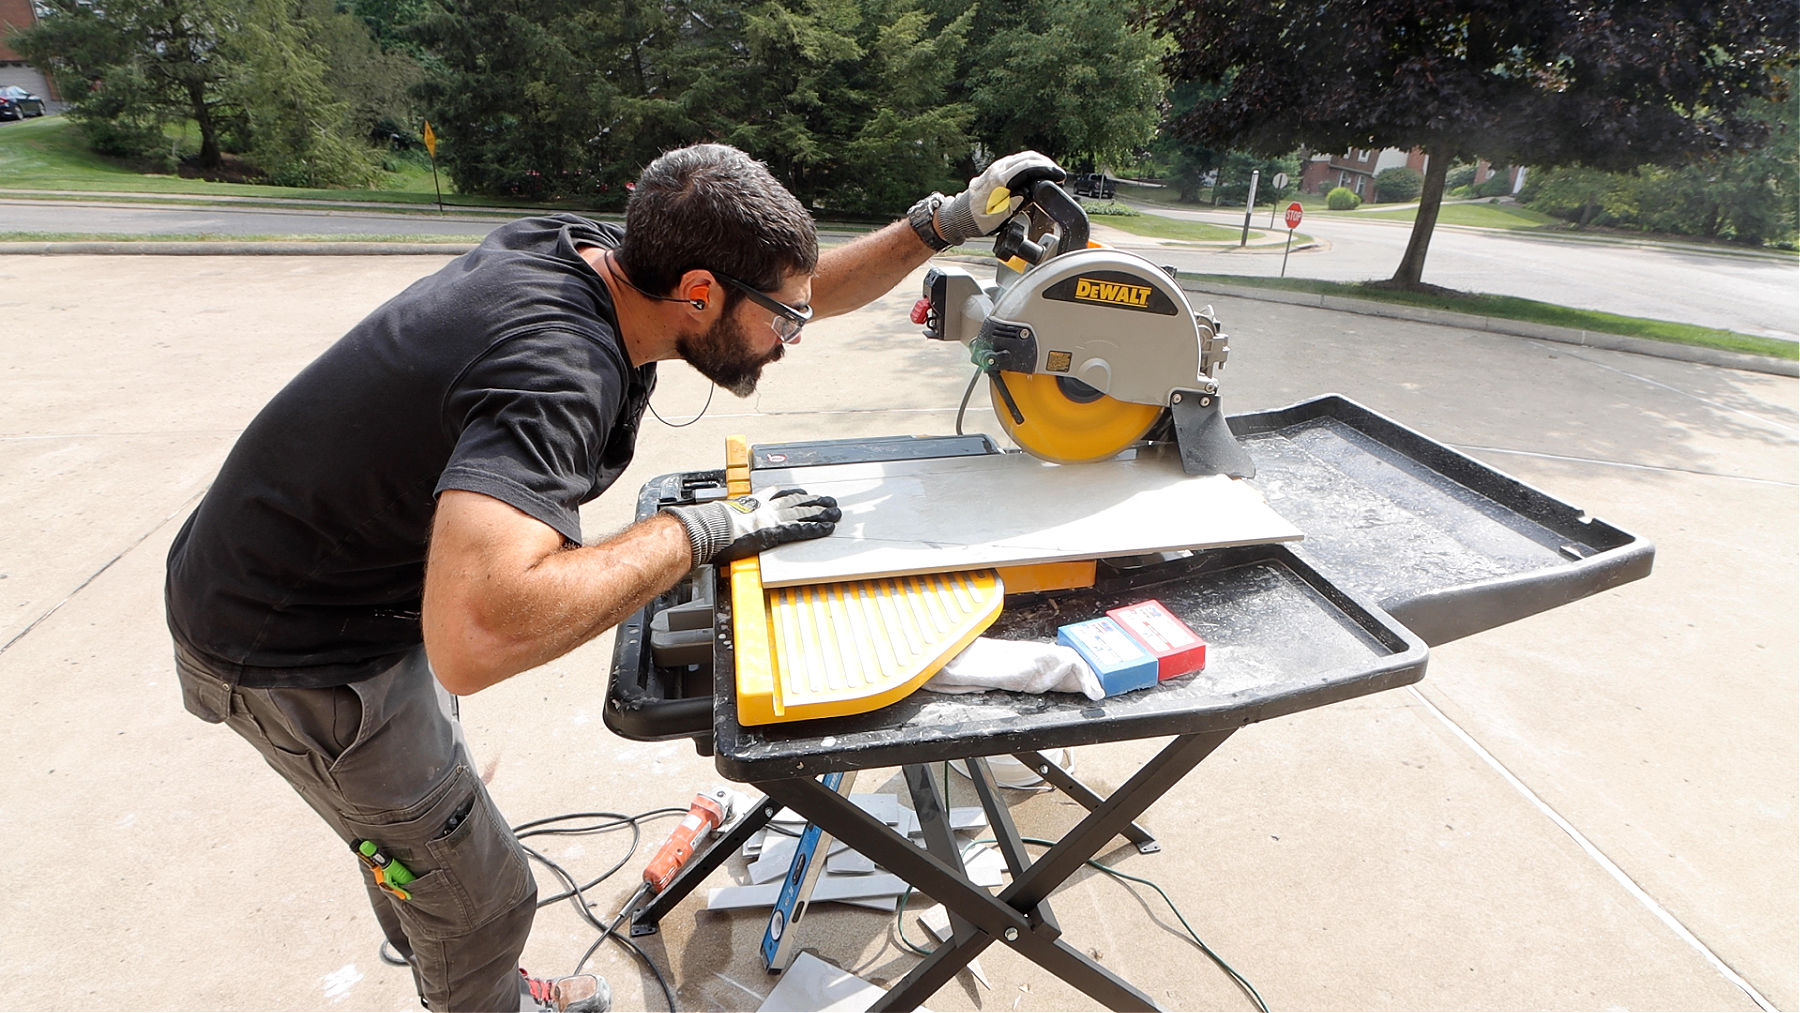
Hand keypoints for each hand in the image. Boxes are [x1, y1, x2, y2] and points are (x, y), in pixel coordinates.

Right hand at [663, 487, 841, 564]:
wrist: (709, 530)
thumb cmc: (709, 526)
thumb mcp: (721, 516)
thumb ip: (732, 518)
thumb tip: (728, 524)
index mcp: (752, 501)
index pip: (777, 493)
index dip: (792, 492)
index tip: (802, 491)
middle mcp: (765, 507)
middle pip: (795, 501)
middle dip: (814, 500)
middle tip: (829, 500)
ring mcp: (771, 518)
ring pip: (802, 513)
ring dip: (821, 513)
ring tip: (835, 512)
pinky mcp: (775, 532)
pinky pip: (800, 529)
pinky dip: (816, 528)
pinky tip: (827, 528)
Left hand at [935, 151, 1065, 245]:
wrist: (960, 217)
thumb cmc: (978, 219)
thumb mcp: (1000, 215)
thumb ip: (1016, 202)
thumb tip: (1029, 192)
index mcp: (999, 179)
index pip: (1028, 166)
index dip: (1046, 169)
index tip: (1058, 174)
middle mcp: (997, 169)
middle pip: (1027, 158)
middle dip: (1045, 163)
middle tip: (1057, 171)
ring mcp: (995, 168)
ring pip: (1021, 157)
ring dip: (1037, 161)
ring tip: (1050, 170)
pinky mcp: (994, 170)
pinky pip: (1015, 162)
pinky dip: (1028, 163)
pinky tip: (1035, 170)